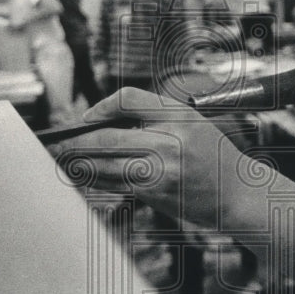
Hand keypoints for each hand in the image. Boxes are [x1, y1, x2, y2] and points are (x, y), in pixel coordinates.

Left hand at [47, 88, 265, 229]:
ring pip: (105, 164)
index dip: (100, 107)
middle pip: (108, 135)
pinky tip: (82, 176)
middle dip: (76, 140)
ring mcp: (162, 169)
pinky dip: (95, 179)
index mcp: (178, 114)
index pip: (127, 98)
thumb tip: (104, 122)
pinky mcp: (156, 194)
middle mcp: (169, 139)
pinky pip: (115, 184)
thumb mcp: (192, 122)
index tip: (86, 118)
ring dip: (77, 162)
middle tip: (55, 143)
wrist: (240, 194)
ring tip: (60, 159)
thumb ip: (154, 118)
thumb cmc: (213, 156)